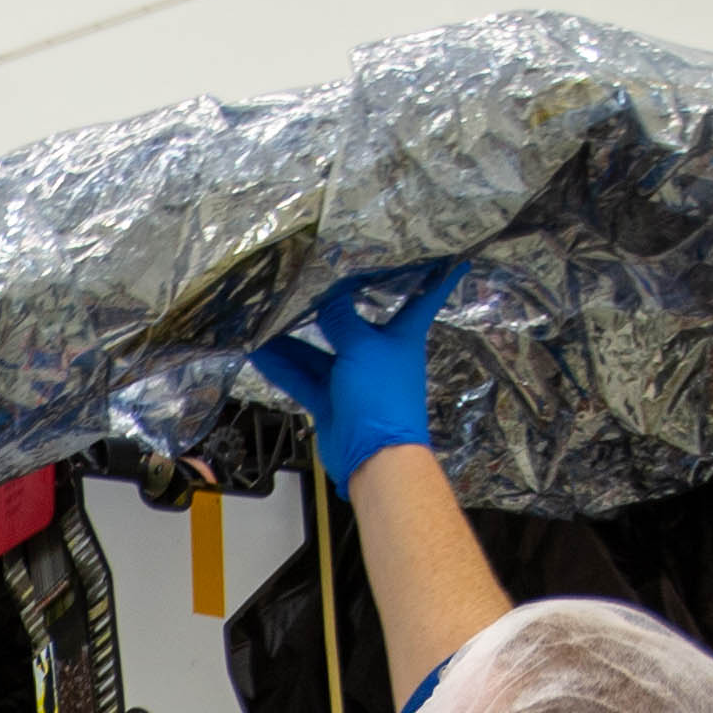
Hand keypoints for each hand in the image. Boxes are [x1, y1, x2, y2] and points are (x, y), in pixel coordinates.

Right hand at [254, 262, 465, 490]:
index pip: (425, 295)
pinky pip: (303, 377)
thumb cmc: (383, 398)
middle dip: (332, 301)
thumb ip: (340, 318)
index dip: (437, 273)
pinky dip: (282, 366)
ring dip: (294, 337)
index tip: (453, 254)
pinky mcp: (330, 399)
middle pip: (353, 319)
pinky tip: (259, 350)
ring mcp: (352, 377)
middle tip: (308, 273)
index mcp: (402, 334)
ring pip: (320, 350)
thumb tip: (326, 293)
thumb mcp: (362, 347)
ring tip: (267, 314)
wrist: (375, 458)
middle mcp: (378, 351)